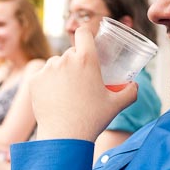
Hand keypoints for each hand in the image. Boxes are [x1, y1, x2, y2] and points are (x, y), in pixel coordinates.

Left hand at [29, 27, 137, 141]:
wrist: (64, 136)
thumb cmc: (92, 119)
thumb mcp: (117, 105)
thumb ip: (130, 92)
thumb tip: (135, 85)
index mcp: (86, 60)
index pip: (83, 33)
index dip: (86, 34)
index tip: (87, 41)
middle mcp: (65, 60)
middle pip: (70, 53)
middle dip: (75, 62)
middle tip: (80, 80)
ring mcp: (47, 69)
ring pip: (55, 64)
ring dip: (60, 72)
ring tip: (67, 92)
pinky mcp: (34, 80)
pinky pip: (42, 75)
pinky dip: (47, 83)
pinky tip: (54, 96)